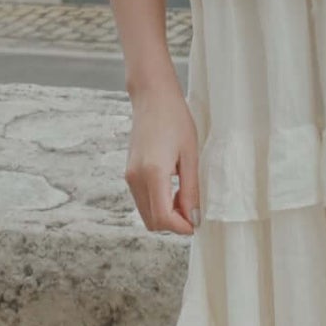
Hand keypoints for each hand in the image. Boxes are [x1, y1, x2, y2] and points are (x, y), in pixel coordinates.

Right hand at [126, 83, 199, 233]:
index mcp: (153, 173)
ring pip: (146, 214)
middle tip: (193, 210)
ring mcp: (129, 177)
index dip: (181, 227)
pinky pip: (143, 201)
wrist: (153, 98)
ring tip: (185, 196)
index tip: (196, 223)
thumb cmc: (175, 120)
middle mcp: (136, 178)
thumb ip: (191, 190)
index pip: (163, 218)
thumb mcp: (190, 156)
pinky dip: (158, 204)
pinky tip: (173, 189)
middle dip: (173, 224)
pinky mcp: (129, 173)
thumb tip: (193, 218)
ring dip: (165, 214)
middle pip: (152, 222)